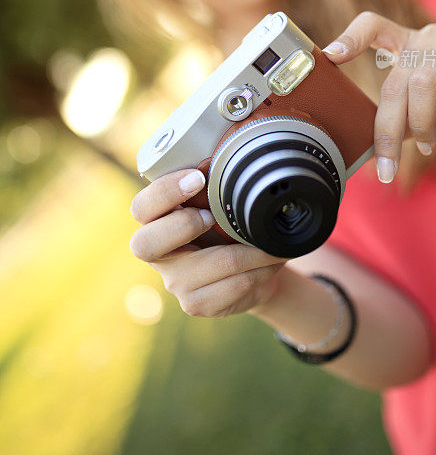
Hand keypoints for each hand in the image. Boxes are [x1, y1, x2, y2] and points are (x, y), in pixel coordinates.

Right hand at [130, 169, 287, 316]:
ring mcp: (174, 282)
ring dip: (253, 250)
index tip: (199, 178)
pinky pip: (234, 286)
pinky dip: (261, 270)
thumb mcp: (219, 201)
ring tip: (273, 242)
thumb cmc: (230, 225)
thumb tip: (240, 150)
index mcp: (156, 220)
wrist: (251, 270)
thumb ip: (215, 182)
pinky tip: (270, 263)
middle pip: (146, 244)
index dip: (166, 192)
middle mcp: (157, 253)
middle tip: (213, 216)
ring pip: (214, 264)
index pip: (142, 207)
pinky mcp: (195, 304)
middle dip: (185, 224)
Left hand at [322, 11, 435, 183]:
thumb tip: (374, 147)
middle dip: (387, 130)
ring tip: (429, 148)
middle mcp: (428, 38)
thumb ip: (406, 117)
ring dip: (421, 123)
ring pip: (422, 82)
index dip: (351, 38)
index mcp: (409, 45)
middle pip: (394, 81)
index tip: (330, 56)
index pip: (373, 26)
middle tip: (385, 168)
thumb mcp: (432, 110)